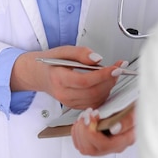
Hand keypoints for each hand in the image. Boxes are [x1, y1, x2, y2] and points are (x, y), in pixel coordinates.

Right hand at [10, 45, 124, 109]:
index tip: (116, 67)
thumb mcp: (64, 50)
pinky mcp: (73, 106)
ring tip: (113, 74)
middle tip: (118, 68)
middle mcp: (63, 94)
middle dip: (110, 81)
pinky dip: (103, 94)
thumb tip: (98, 59)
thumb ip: (81, 53)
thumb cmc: (51, 62)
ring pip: (95, 100)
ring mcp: (68, 102)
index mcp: (59, 78)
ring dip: (108, 87)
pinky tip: (106, 83)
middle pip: (92, 92)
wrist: (38, 74)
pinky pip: (92, 103)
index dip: (103, 75)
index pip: (85, 80)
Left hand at [71, 106, 135, 155]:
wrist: (138, 110)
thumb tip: (114, 129)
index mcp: (125, 140)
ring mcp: (106, 146)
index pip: (104, 145)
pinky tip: (81, 123)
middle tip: (86, 115)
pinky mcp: (99, 142)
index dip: (93, 132)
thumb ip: (127, 120)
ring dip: (80, 131)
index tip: (92, 116)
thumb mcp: (136, 111)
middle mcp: (115, 146)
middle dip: (83, 131)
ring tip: (84, 117)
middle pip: (91, 149)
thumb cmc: (137, 110)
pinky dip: (77, 133)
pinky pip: (82, 145)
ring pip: (84, 148)